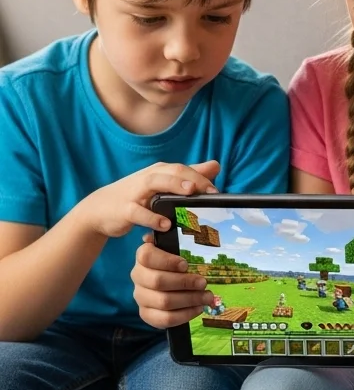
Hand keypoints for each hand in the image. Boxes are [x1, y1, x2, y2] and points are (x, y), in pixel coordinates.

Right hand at [73, 161, 219, 238]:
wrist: (99, 210)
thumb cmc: (137, 196)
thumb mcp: (163, 184)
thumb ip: (189, 176)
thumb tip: (215, 165)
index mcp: (160, 172)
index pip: (183, 169)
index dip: (202, 177)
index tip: (218, 191)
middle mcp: (149, 178)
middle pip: (173, 172)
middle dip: (194, 179)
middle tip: (211, 192)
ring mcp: (135, 192)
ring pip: (155, 183)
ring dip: (174, 187)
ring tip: (191, 194)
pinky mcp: (124, 209)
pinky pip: (138, 212)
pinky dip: (151, 217)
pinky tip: (165, 224)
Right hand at [132, 236, 213, 327]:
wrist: (162, 285)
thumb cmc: (172, 263)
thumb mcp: (173, 248)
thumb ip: (169, 240)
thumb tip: (166, 226)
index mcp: (143, 257)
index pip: (146, 256)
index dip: (167, 261)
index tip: (186, 264)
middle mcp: (138, 277)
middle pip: (158, 281)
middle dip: (185, 282)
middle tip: (204, 282)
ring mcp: (140, 297)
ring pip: (164, 301)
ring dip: (190, 299)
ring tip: (207, 296)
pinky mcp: (146, 314)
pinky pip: (164, 319)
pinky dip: (185, 315)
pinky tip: (198, 308)